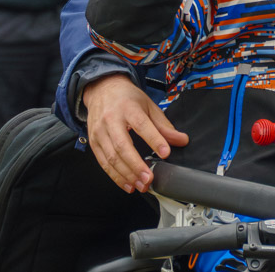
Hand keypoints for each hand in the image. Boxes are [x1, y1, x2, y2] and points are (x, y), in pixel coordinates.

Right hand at [83, 74, 188, 192]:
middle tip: (149, 179)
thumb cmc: (127, 98)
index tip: (165, 153)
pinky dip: (115, 176)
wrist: (102, 89)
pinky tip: (127, 184)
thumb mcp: (149, 106)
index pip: (142, 125)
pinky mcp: (93, 142)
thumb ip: (164, 126)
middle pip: (122, 146)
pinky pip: (103, 162)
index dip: (154, 140)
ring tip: (141, 185)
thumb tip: (181, 140)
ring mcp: (99, 132)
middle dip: (136, 165)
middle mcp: (111, 120)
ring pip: (111, 157)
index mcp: (128, 108)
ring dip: (126, 175)